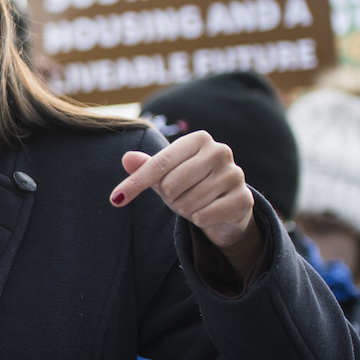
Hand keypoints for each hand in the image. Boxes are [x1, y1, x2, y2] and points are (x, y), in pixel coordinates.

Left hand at [109, 130, 263, 276]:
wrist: (225, 208)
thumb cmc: (190, 186)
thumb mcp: (165, 176)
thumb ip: (145, 167)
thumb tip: (126, 158)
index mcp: (198, 139)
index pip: (158, 164)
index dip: (135, 183)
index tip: (115, 199)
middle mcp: (220, 151)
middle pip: (171, 185)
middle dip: (169, 197)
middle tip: (181, 195)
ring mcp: (235, 174)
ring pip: (187, 202)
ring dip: (185, 209)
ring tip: (196, 203)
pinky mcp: (243, 199)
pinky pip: (203, 216)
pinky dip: (199, 219)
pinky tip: (209, 212)